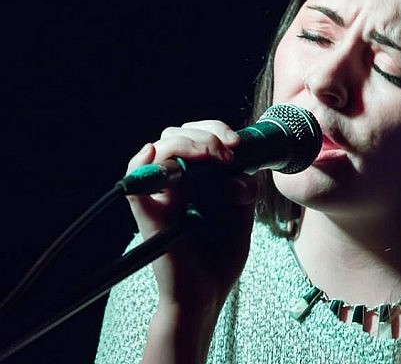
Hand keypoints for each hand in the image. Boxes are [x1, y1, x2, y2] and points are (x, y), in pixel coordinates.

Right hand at [126, 120, 254, 313]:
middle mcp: (176, 181)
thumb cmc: (221, 254)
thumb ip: (244, 188)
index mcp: (198, 176)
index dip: (216, 130)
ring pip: (159, 149)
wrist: (207, 293)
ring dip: (187, 143)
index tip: (237, 144)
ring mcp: (161, 196)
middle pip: (177, 134)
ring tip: (213, 157)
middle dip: (207, 134)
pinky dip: (140, 165)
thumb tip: (238, 170)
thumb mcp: (243, 214)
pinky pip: (134, 185)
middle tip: (228, 154)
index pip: (198, 135)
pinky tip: (153, 154)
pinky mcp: (150, 215)